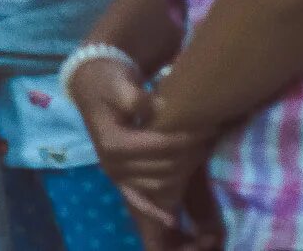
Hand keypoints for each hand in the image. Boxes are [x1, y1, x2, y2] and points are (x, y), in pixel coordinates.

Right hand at [70, 56, 214, 230]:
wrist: (92, 89)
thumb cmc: (107, 84)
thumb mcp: (118, 83)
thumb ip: (135, 98)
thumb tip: (160, 108)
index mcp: (111, 143)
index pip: (158, 147)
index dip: (184, 139)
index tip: (207, 127)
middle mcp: (112, 165)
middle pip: (164, 169)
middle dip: (190, 154)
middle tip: (210, 137)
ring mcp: (117, 175)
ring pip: (162, 184)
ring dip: (185, 171)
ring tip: (202, 152)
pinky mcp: (122, 179)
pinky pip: (140, 201)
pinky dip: (155, 211)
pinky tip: (171, 220)